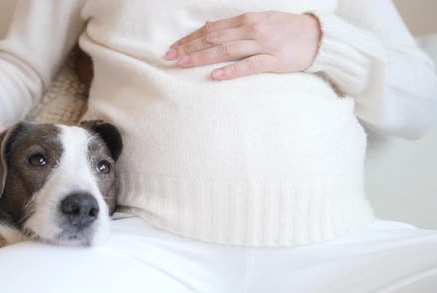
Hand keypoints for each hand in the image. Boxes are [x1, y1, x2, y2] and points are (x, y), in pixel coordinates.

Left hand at [165, 12, 321, 79]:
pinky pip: (250, 66)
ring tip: (184, 64)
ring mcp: (263, 44)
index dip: (190, 38)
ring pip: (227, 50)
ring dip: (203, 57)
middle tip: (170, 57)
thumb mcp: (259, 21)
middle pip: (214, 39)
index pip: (211, 29)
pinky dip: (232, 70)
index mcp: (247, 19)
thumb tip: (208, 27)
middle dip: (190, 48)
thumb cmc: (286, 30)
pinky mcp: (274, 60)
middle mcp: (252, 29)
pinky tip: (215, 75)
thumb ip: (234, 25)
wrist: (318, 36)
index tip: (173, 47)